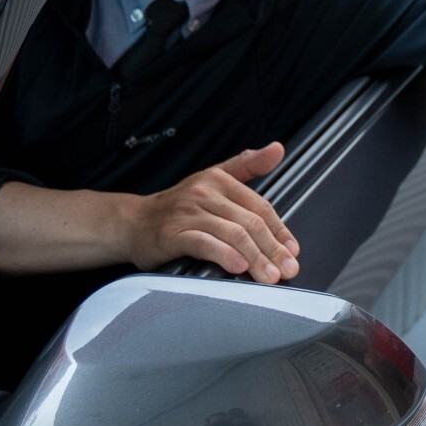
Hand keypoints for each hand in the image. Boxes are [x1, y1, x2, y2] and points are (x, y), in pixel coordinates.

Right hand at [121, 144, 300, 281]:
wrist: (133, 223)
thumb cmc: (178, 207)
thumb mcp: (212, 179)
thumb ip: (247, 165)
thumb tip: (277, 149)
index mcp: (219, 179)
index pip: (260, 207)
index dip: (280, 231)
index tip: (292, 251)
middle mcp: (205, 192)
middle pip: (249, 222)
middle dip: (272, 249)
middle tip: (288, 269)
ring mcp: (188, 212)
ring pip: (232, 234)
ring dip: (255, 258)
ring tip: (269, 276)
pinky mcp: (172, 233)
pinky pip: (204, 244)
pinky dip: (224, 256)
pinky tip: (238, 267)